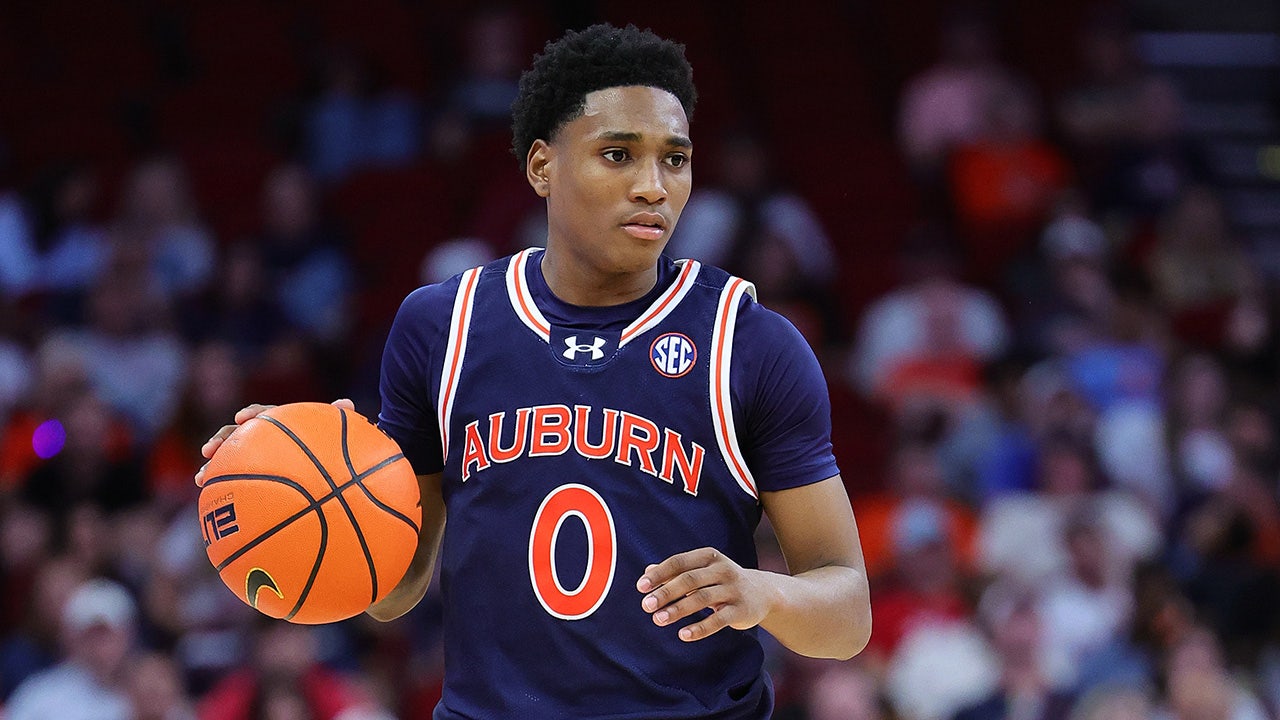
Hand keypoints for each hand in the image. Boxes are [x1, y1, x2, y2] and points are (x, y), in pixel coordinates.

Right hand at [194, 399, 355, 485]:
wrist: (334, 477)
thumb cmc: (339, 455)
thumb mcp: (345, 441)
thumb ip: (343, 424)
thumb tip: (346, 404)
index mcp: (283, 425)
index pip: (264, 414)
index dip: (252, 414)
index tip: (244, 419)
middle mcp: (265, 440)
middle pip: (238, 435)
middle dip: (222, 440)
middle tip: (208, 451)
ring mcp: (257, 460)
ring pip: (230, 460)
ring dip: (213, 467)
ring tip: (201, 480)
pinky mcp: (255, 481)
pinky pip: (237, 486)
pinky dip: (225, 494)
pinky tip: (214, 510)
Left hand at [636, 547, 779, 641]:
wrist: (764, 593)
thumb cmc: (723, 581)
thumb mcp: (702, 571)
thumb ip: (676, 572)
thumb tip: (647, 573)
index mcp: (709, 556)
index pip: (679, 562)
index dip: (659, 574)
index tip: (641, 587)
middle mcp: (722, 570)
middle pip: (689, 580)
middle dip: (666, 593)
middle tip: (646, 605)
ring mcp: (733, 589)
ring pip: (702, 598)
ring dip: (678, 610)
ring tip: (658, 620)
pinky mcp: (741, 610)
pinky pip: (718, 620)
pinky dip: (700, 628)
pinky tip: (683, 635)